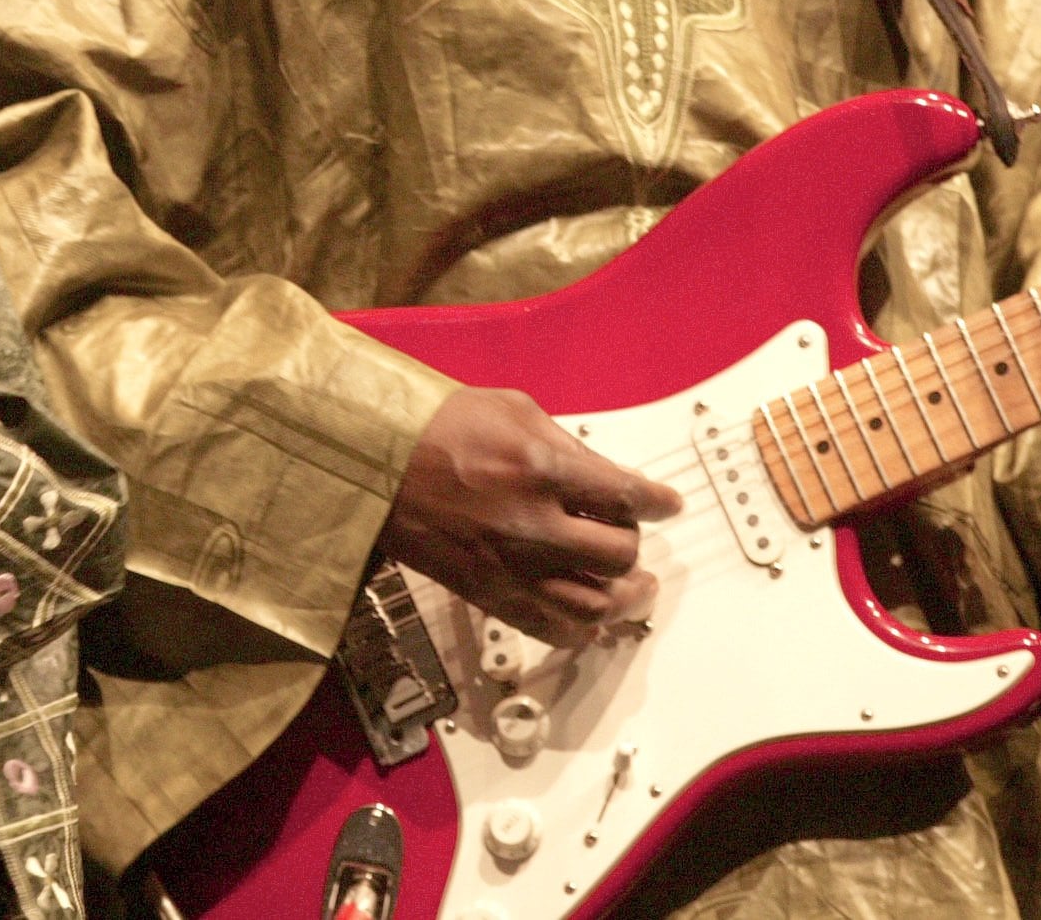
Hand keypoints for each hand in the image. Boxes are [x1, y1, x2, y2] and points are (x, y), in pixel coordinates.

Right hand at [379, 386, 682, 645]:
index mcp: (540, 470)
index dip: (656, 503)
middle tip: (629, 534)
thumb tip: (604, 477)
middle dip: (633, 544)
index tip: (667, 505)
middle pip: (618, 555)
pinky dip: (581, 630)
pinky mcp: (488, 594)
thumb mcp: (512, 410)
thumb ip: (566, 444)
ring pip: (593, 606)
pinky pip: (550, 630)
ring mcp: (510, 567)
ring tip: (633, 588)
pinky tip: (592, 617)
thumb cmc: (437, 426)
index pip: (625, 496)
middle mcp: (532, 526)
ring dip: (623, 598)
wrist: (373, 461)